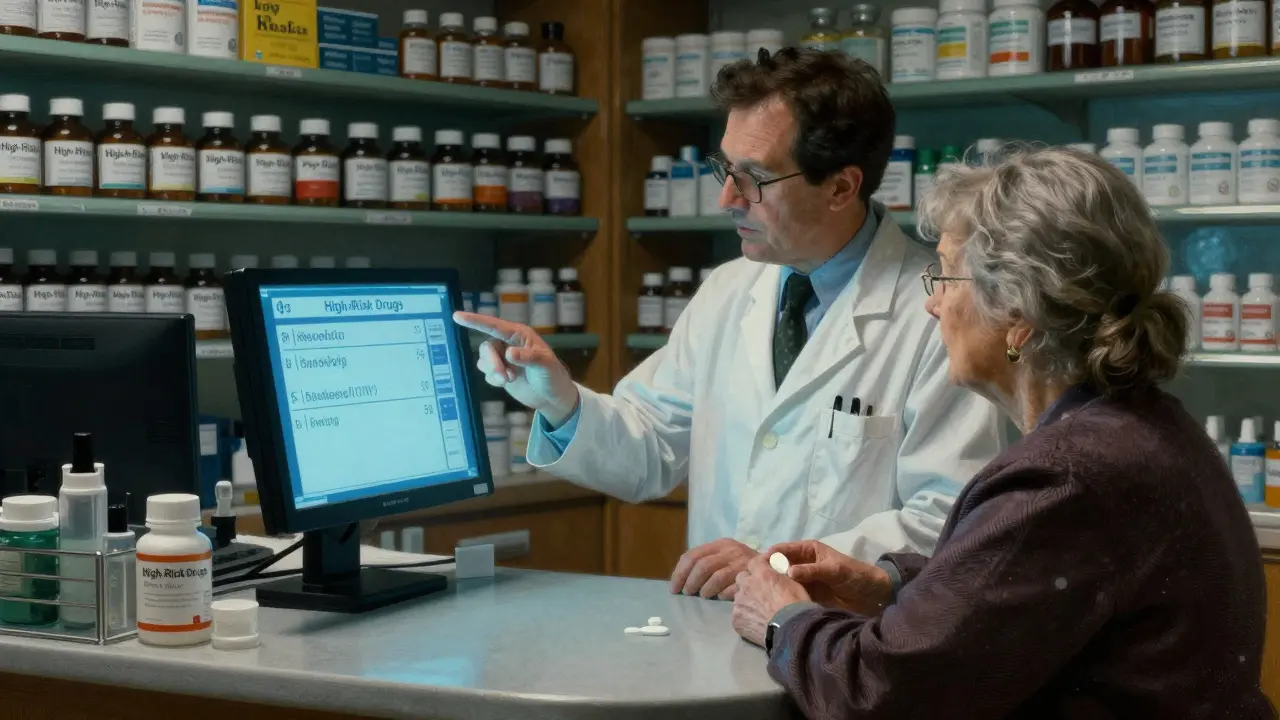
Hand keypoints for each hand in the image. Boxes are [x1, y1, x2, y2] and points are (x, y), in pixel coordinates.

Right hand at [452, 311, 578, 424]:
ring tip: (509, 381)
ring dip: (493, 372)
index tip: (457, 316)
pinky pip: (486, 373)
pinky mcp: (499, 372)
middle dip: (492, 363)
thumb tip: (509, 353)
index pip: (494, 326)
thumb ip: (527, 358)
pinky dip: (494, 379)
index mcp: (519, 335)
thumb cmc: (552, 375)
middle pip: (487, 347)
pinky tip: (509, 383)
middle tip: (504, 378)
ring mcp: (503, 358)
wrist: (551, 397)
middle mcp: (508, 343)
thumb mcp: (545, 365)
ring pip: (484, 360)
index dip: (475, 321)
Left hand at [669, 538, 757, 598]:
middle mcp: (730, 550)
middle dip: (690, 582)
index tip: (674, 588)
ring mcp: (741, 563)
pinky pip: (731, 588)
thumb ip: (706, 562)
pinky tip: (720, 597)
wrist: (773, 566)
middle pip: (702, 566)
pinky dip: (722, 594)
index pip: (692, 555)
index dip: (680, 573)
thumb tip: (680, 579)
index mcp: (720, 544)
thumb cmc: (741, 564)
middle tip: (687, 593)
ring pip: (715, 577)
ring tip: (703, 596)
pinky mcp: (751, 577)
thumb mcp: (724, 556)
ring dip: (705, 590)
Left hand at [731, 553, 810, 646]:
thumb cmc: (797, 605)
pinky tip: (755, 624)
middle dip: (748, 583)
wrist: (791, 630)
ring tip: (758, 612)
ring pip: (738, 598)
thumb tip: (776, 575)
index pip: (753, 563)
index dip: (758, 568)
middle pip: (741, 578)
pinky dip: (745, 617)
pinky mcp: (736, 619)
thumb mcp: (793, 583)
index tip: (764, 573)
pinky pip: (737, 615)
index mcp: (761, 574)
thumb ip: (779, 576)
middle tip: (759, 593)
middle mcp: (746, 585)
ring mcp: (739, 603)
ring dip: (746, 601)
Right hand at [767, 540, 893, 616]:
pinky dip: (782, 599)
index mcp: (807, 551)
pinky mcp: (805, 596)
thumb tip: (789, 571)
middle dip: (768, 572)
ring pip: (782, 582)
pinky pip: (790, 595)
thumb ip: (812, 570)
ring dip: (773, 588)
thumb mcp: (834, 570)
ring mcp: (803, 581)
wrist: (871, 595)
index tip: (758, 565)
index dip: (770, 556)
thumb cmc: (854, 575)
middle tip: (754, 583)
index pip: (783, 550)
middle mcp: (801, 564)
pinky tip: (773, 605)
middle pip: (779, 566)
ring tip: (760, 596)